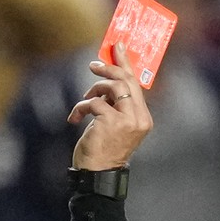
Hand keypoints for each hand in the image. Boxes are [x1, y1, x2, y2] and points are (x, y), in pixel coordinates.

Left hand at [68, 43, 153, 170]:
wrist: (98, 174)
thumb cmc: (104, 149)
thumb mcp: (115, 124)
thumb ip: (118, 104)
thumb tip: (108, 77)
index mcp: (144, 118)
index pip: (137, 84)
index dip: (126, 63)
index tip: (117, 46)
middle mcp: (139, 118)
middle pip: (126, 81)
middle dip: (109, 68)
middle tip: (94, 64)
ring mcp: (127, 120)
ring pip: (112, 87)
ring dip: (95, 89)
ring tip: (85, 99)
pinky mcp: (110, 122)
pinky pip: (94, 102)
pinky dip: (81, 107)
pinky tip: (76, 118)